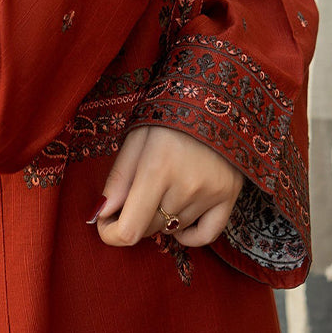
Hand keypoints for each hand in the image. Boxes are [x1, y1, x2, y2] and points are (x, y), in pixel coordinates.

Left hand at [91, 125, 243, 247]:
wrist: (212, 97)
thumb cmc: (167, 116)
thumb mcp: (135, 138)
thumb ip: (118, 178)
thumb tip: (101, 215)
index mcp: (157, 169)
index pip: (130, 229)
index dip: (111, 234)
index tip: (105, 223)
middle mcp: (186, 187)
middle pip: (150, 229)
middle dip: (135, 218)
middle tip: (135, 193)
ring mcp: (211, 194)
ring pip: (173, 229)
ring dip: (160, 218)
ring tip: (160, 190)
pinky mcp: (230, 196)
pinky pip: (207, 235)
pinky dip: (189, 235)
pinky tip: (179, 222)